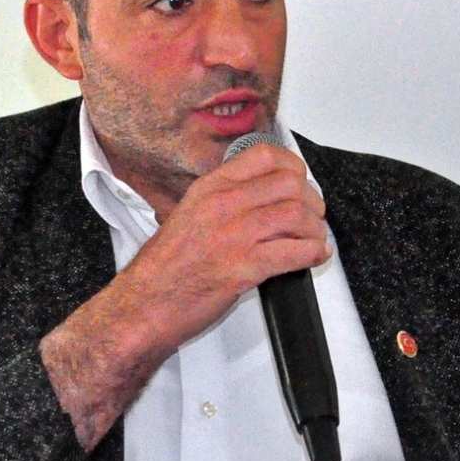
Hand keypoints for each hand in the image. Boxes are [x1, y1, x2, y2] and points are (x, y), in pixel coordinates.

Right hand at [40, 144, 329, 449]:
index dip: (293, 167)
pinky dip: (312, 254)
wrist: (144, 304)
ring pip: (297, 215)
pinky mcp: (243, 268)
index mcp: (210, 188)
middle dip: (311, 201)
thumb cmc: (164, 267)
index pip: (264, 156)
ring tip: (313, 239)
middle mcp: (223, 205)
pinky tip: (312, 257)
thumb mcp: (187, 214)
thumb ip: (222, 201)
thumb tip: (260, 197)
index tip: (300, 181)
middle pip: (290, 185)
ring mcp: (234, 235)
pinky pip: (294, 252)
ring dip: (315, 229)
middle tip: (312, 216)